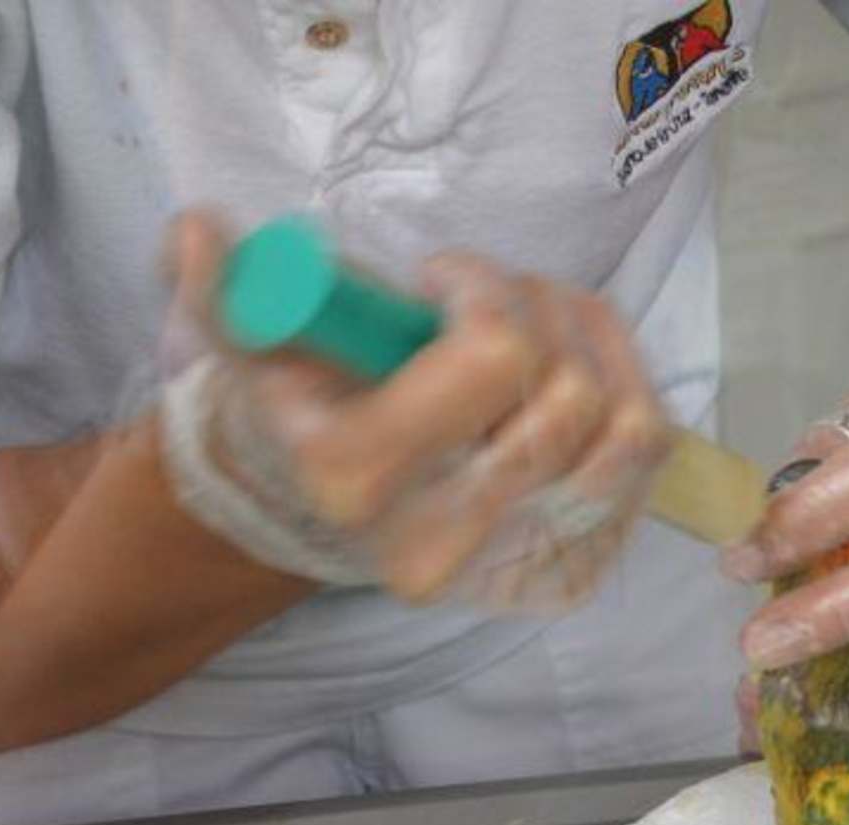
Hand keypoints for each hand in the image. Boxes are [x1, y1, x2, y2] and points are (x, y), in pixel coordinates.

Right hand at [162, 210, 670, 611]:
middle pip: (568, 392)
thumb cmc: (296, 409)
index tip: (443, 277)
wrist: (317, 511)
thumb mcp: (244, 345)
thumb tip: (202, 233)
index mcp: (357, 479)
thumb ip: (223, 287)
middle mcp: (444, 540)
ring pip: (626, 425)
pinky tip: (577, 366)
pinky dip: (628, 390)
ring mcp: (515, 565)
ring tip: (543, 321)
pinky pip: (646, 459)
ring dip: (596, 345)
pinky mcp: (571, 567)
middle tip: (494, 293)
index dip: (484, 288)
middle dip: (540, 308)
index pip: (493, 357)